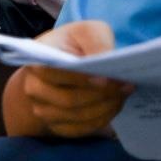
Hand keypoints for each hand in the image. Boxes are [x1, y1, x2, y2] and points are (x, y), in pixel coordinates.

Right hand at [17, 20, 132, 137]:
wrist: (58, 66)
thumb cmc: (73, 44)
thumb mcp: (85, 31)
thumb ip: (95, 40)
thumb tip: (106, 59)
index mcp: (36, 61)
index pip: (52, 73)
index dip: (79, 78)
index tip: (107, 78)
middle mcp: (34, 88)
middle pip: (67, 100)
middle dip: (100, 96)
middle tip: (126, 86)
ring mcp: (43, 109)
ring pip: (76, 117)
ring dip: (104, 109)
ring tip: (123, 95)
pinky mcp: (56, 125)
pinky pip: (79, 129)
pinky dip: (100, 120)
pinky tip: (113, 106)